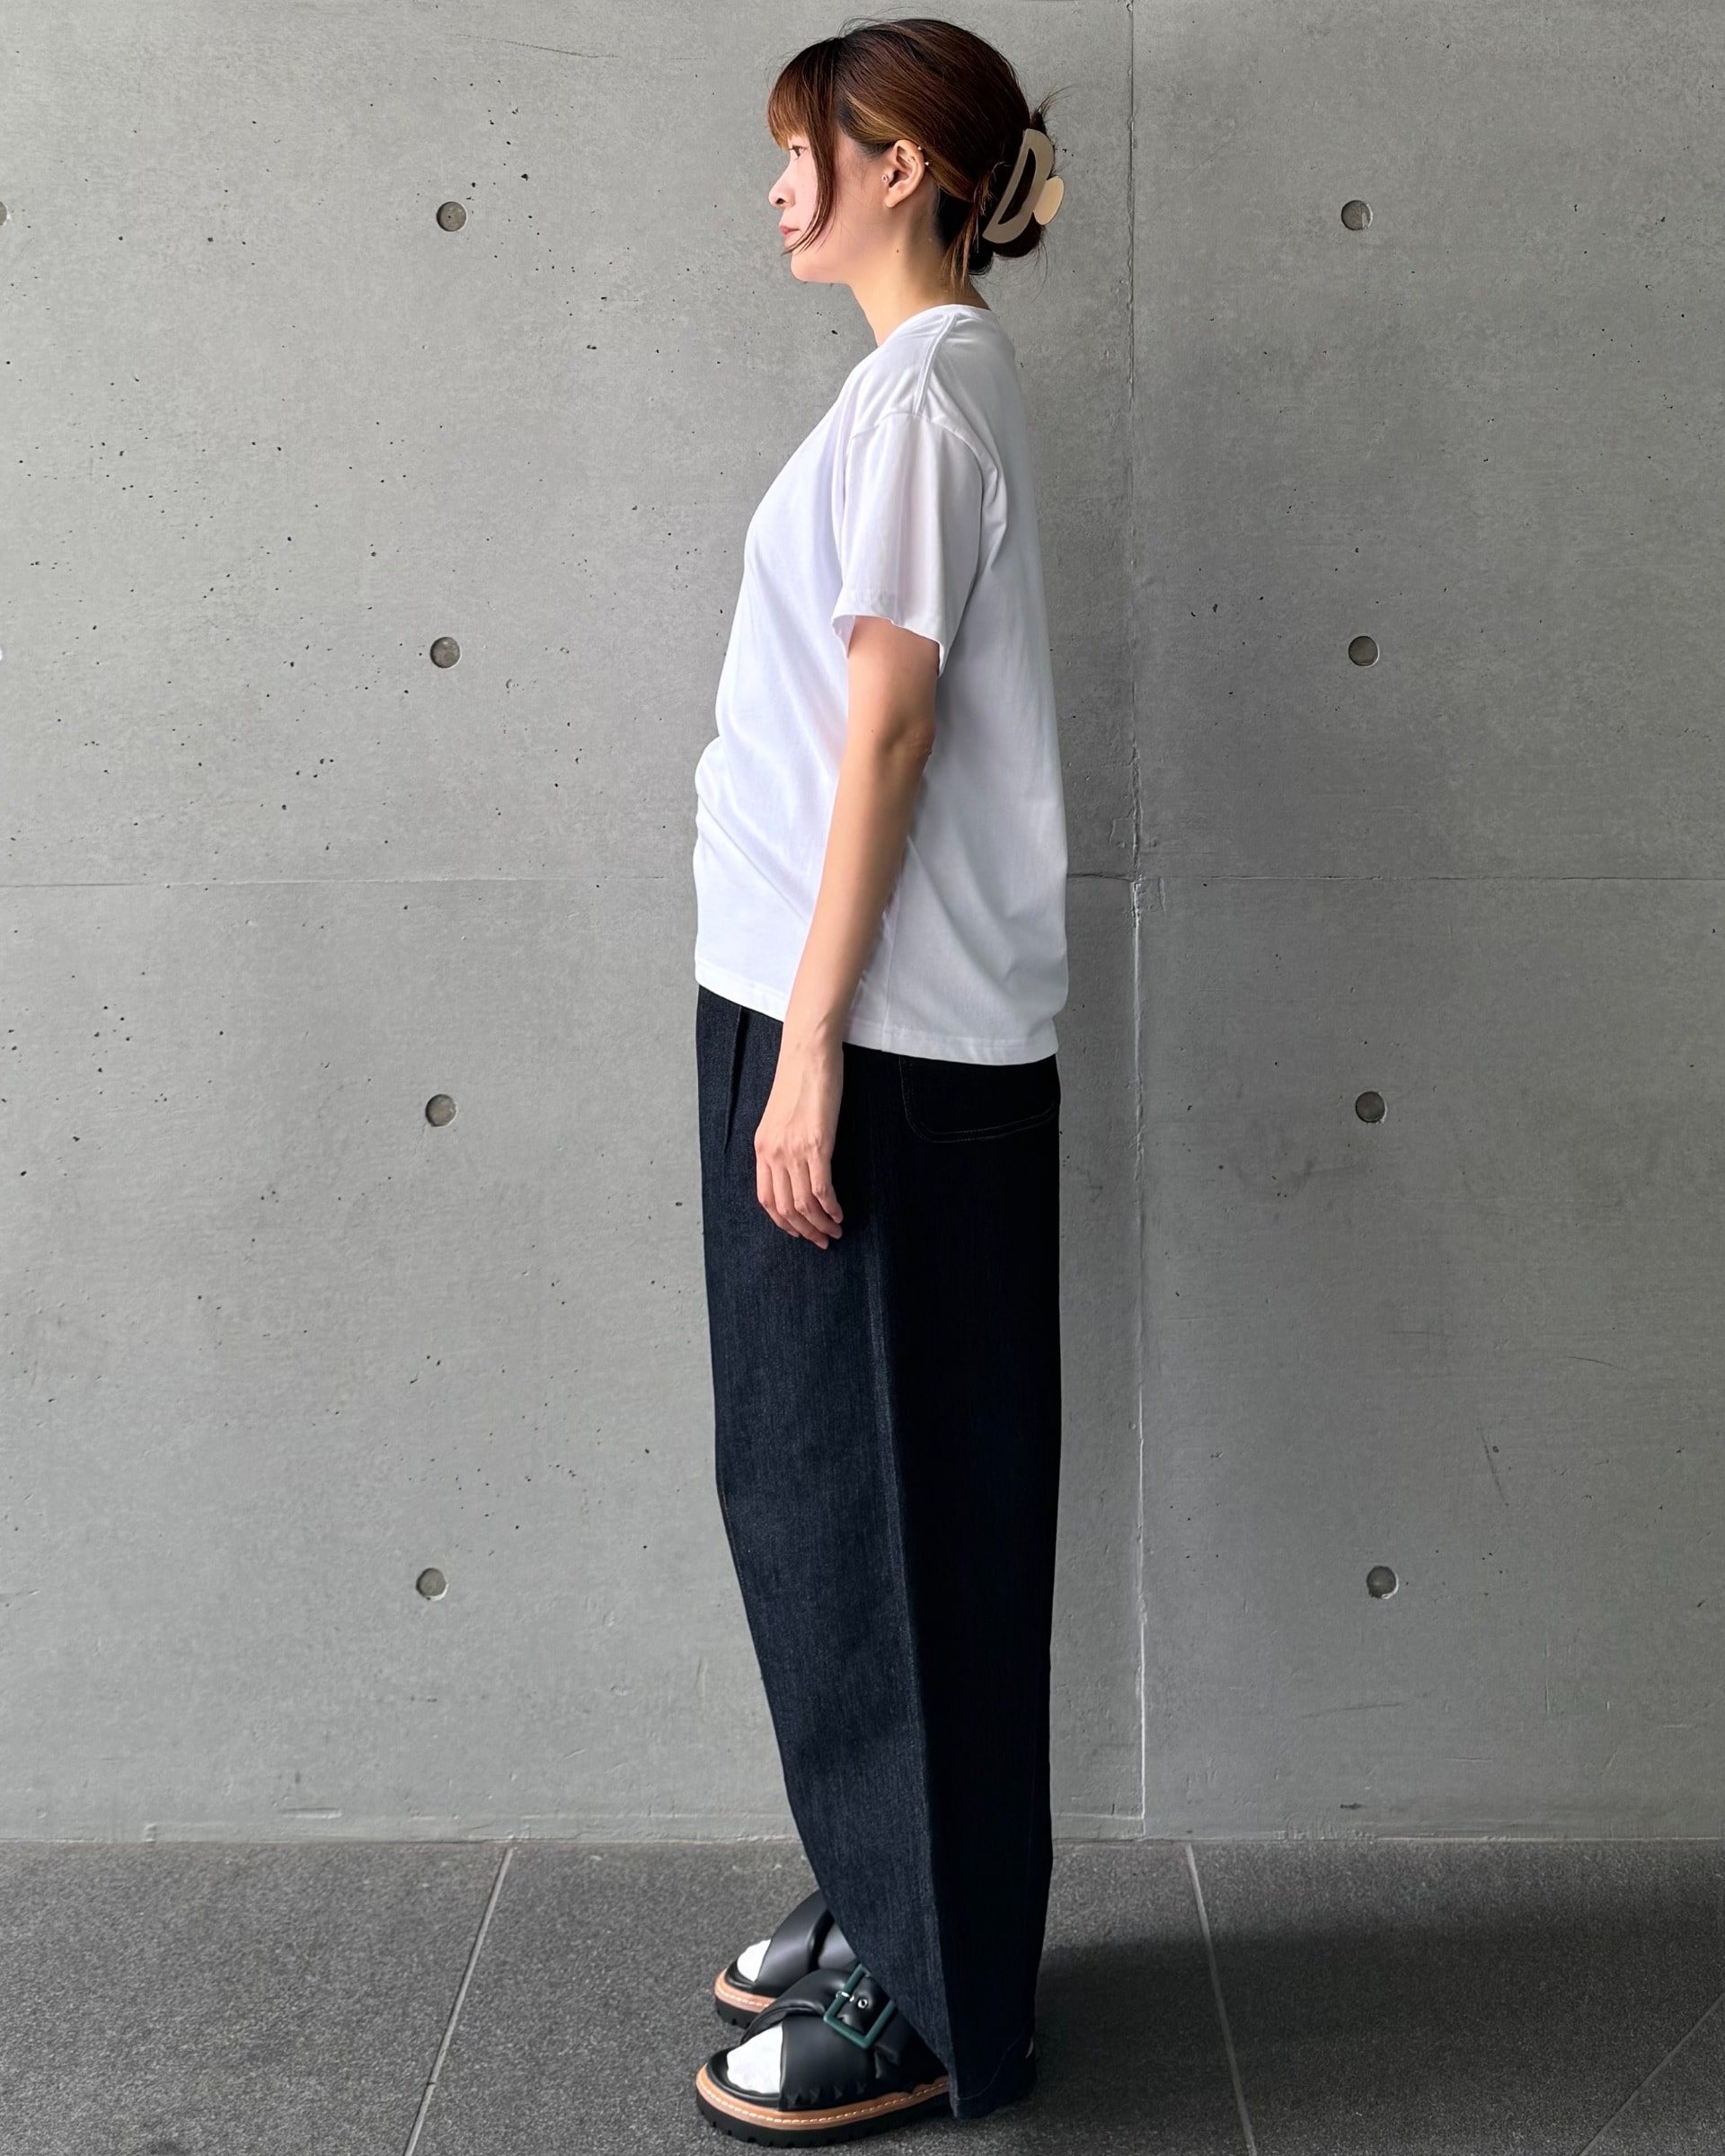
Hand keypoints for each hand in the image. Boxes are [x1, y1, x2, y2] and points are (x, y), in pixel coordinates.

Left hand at [753, 1031, 845, 1247]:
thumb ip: (783, 1143)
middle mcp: (773, 1153)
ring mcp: (794, 1150)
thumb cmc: (799, 1080)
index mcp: (762, 1148)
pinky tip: (839, 1214)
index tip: (798, 1232)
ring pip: (803, 1204)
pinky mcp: (817, 1144)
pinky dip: (830, 1208)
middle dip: (804, 1231)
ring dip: (820, 1224)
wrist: (807, 1053)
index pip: (766, 1199)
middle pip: (784, 1208)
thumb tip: (796, 1167)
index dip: (783, 1222)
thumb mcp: (781, 1117)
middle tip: (822, 1241)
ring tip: (835, 1232)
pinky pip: (820, 1189)